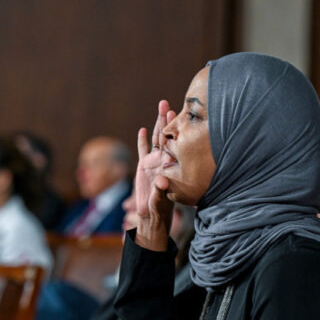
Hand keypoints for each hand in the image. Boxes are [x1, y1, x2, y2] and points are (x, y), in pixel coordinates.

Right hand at [135, 100, 175, 250]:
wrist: (151, 215)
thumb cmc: (159, 209)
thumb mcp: (160, 200)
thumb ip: (160, 190)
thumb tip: (161, 181)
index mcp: (168, 165)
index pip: (171, 143)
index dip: (173, 129)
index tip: (176, 115)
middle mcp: (162, 160)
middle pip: (164, 136)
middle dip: (166, 120)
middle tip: (167, 103)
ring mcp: (153, 162)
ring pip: (155, 139)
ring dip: (157, 123)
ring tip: (161, 106)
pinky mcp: (143, 167)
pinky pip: (143, 150)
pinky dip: (143, 140)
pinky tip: (144, 129)